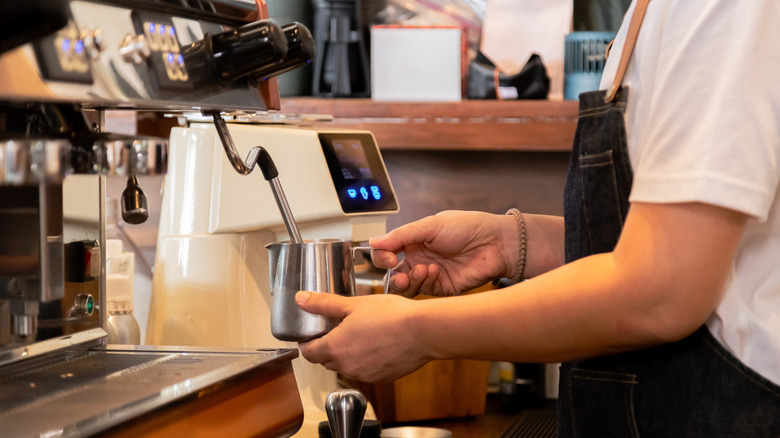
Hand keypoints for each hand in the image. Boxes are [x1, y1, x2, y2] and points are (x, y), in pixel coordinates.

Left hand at [296, 291, 430, 382]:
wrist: (422, 331)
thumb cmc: (391, 316)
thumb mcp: (353, 304)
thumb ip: (324, 303)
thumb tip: (301, 299)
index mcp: (335, 348)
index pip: (308, 353)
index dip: (307, 342)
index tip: (312, 333)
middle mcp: (347, 366)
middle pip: (326, 361)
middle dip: (328, 347)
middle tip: (338, 329)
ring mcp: (364, 375)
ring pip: (347, 366)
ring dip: (347, 355)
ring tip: (361, 334)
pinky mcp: (381, 378)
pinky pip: (365, 371)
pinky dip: (366, 361)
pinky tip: (377, 344)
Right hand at [369, 210, 516, 296]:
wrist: (496, 243)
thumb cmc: (468, 227)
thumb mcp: (430, 226)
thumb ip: (401, 236)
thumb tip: (373, 242)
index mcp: (414, 241)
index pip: (387, 252)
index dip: (382, 256)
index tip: (387, 256)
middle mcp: (420, 259)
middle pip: (393, 273)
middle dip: (392, 275)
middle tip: (397, 272)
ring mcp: (430, 275)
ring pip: (406, 286)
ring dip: (408, 281)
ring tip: (420, 270)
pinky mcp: (442, 289)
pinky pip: (424, 292)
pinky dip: (425, 283)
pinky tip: (434, 272)